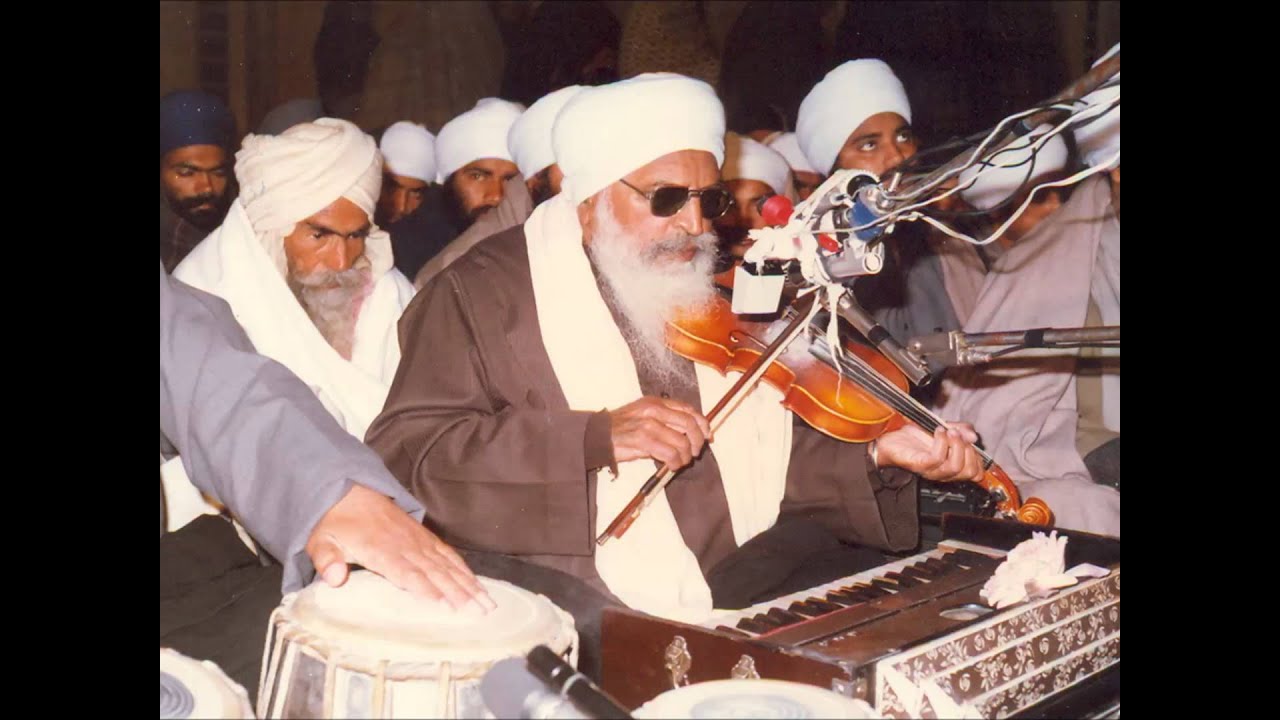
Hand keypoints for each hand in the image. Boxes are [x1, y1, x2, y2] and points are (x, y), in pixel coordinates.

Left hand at [305, 484, 496, 611]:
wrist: (347, 490)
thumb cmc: (335, 522)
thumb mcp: (320, 540)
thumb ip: (326, 559)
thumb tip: (335, 577)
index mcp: (380, 548)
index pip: (407, 573)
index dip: (427, 590)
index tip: (446, 606)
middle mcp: (404, 544)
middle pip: (436, 572)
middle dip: (459, 592)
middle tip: (480, 611)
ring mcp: (417, 539)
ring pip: (447, 564)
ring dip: (468, 584)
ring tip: (487, 602)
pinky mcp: (423, 536)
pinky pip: (447, 553)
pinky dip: (463, 569)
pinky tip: (476, 583)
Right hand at [609, 396, 710, 469]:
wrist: (597, 435)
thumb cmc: (621, 428)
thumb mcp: (644, 415)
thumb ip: (666, 420)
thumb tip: (691, 433)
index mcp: (657, 402)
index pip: (689, 409)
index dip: (702, 424)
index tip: (707, 436)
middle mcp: (654, 410)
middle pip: (689, 424)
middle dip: (698, 442)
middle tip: (695, 452)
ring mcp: (648, 424)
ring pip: (681, 442)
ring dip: (685, 456)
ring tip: (680, 462)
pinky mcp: (642, 440)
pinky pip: (669, 453)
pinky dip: (675, 462)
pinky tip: (671, 465)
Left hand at [874, 422, 984, 482]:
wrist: (891, 437)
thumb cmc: (914, 437)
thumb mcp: (944, 429)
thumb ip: (961, 430)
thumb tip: (974, 436)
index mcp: (951, 465)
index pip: (976, 473)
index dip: (980, 459)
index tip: (971, 442)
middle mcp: (943, 471)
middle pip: (969, 472)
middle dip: (969, 450)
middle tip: (958, 434)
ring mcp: (931, 470)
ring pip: (955, 467)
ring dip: (956, 444)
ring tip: (948, 431)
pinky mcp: (920, 465)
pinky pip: (937, 458)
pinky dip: (941, 442)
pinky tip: (937, 431)